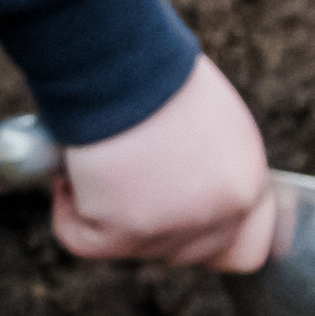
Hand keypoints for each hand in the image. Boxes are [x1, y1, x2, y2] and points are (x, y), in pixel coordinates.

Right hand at [35, 57, 292, 273]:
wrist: (119, 60)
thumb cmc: (155, 71)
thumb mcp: (210, 123)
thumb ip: (210, 167)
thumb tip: (176, 188)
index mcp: (247, 182)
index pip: (246, 248)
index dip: (208, 236)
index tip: (176, 211)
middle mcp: (219, 213)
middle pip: (185, 255)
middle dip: (152, 224)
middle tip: (124, 183)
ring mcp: (170, 227)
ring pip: (130, 247)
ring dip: (105, 209)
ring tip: (94, 159)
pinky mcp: (120, 231)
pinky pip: (82, 240)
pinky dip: (67, 212)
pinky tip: (69, 175)